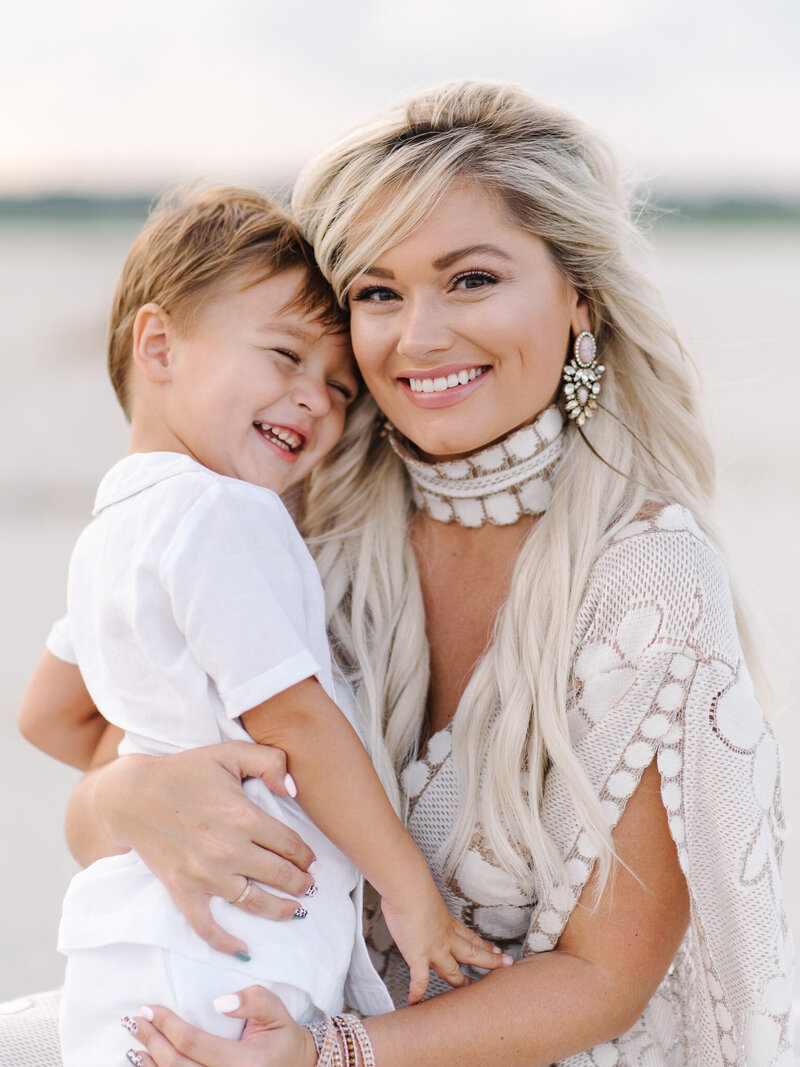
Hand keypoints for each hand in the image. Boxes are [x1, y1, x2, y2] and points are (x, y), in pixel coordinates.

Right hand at [94, 742, 316, 956]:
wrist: (133, 795)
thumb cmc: (185, 772)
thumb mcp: (230, 753)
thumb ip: (270, 761)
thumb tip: (294, 789)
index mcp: (244, 816)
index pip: (290, 844)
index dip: (306, 856)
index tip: (311, 862)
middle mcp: (229, 849)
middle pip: (279, 875)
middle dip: (300, 883)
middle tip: (309, 886)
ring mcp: (205, 874)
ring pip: (254, 902)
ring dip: (280, 910)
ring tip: (295, 911)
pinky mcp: (183, 890)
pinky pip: (207, 926)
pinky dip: (226, 943)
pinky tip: (244, 950)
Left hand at [128, 986, 316, 1066]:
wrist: (298, 1066)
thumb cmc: (282, 1035)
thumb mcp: (275, 1010)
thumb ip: (253, 1000)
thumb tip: (219, 1003)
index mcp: (243, 1062)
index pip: (193, 1043)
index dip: (167, 1026)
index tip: (149, 1009)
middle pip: (177, 1066)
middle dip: (152, 1042)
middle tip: (134, 1021)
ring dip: (150, 1065)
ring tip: (134, 1045)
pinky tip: (147, 1065)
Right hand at [381, 885, 512, 1004]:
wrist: (408, 888)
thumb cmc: (411, 885)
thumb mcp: (424, 894)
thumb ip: (422, 902)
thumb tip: (413, 899)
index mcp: (447, 921)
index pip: (469, 936)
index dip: (483, 945)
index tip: (496, 950)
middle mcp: (445, 937)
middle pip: (471, 953)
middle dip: (488, 962)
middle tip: (504, 966)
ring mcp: (434, 949)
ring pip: (453, 971)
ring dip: (460, 983)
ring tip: (467, 997)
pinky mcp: (419, 956)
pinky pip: (420, 980)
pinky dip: (417, 992)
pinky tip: (414, 1002)